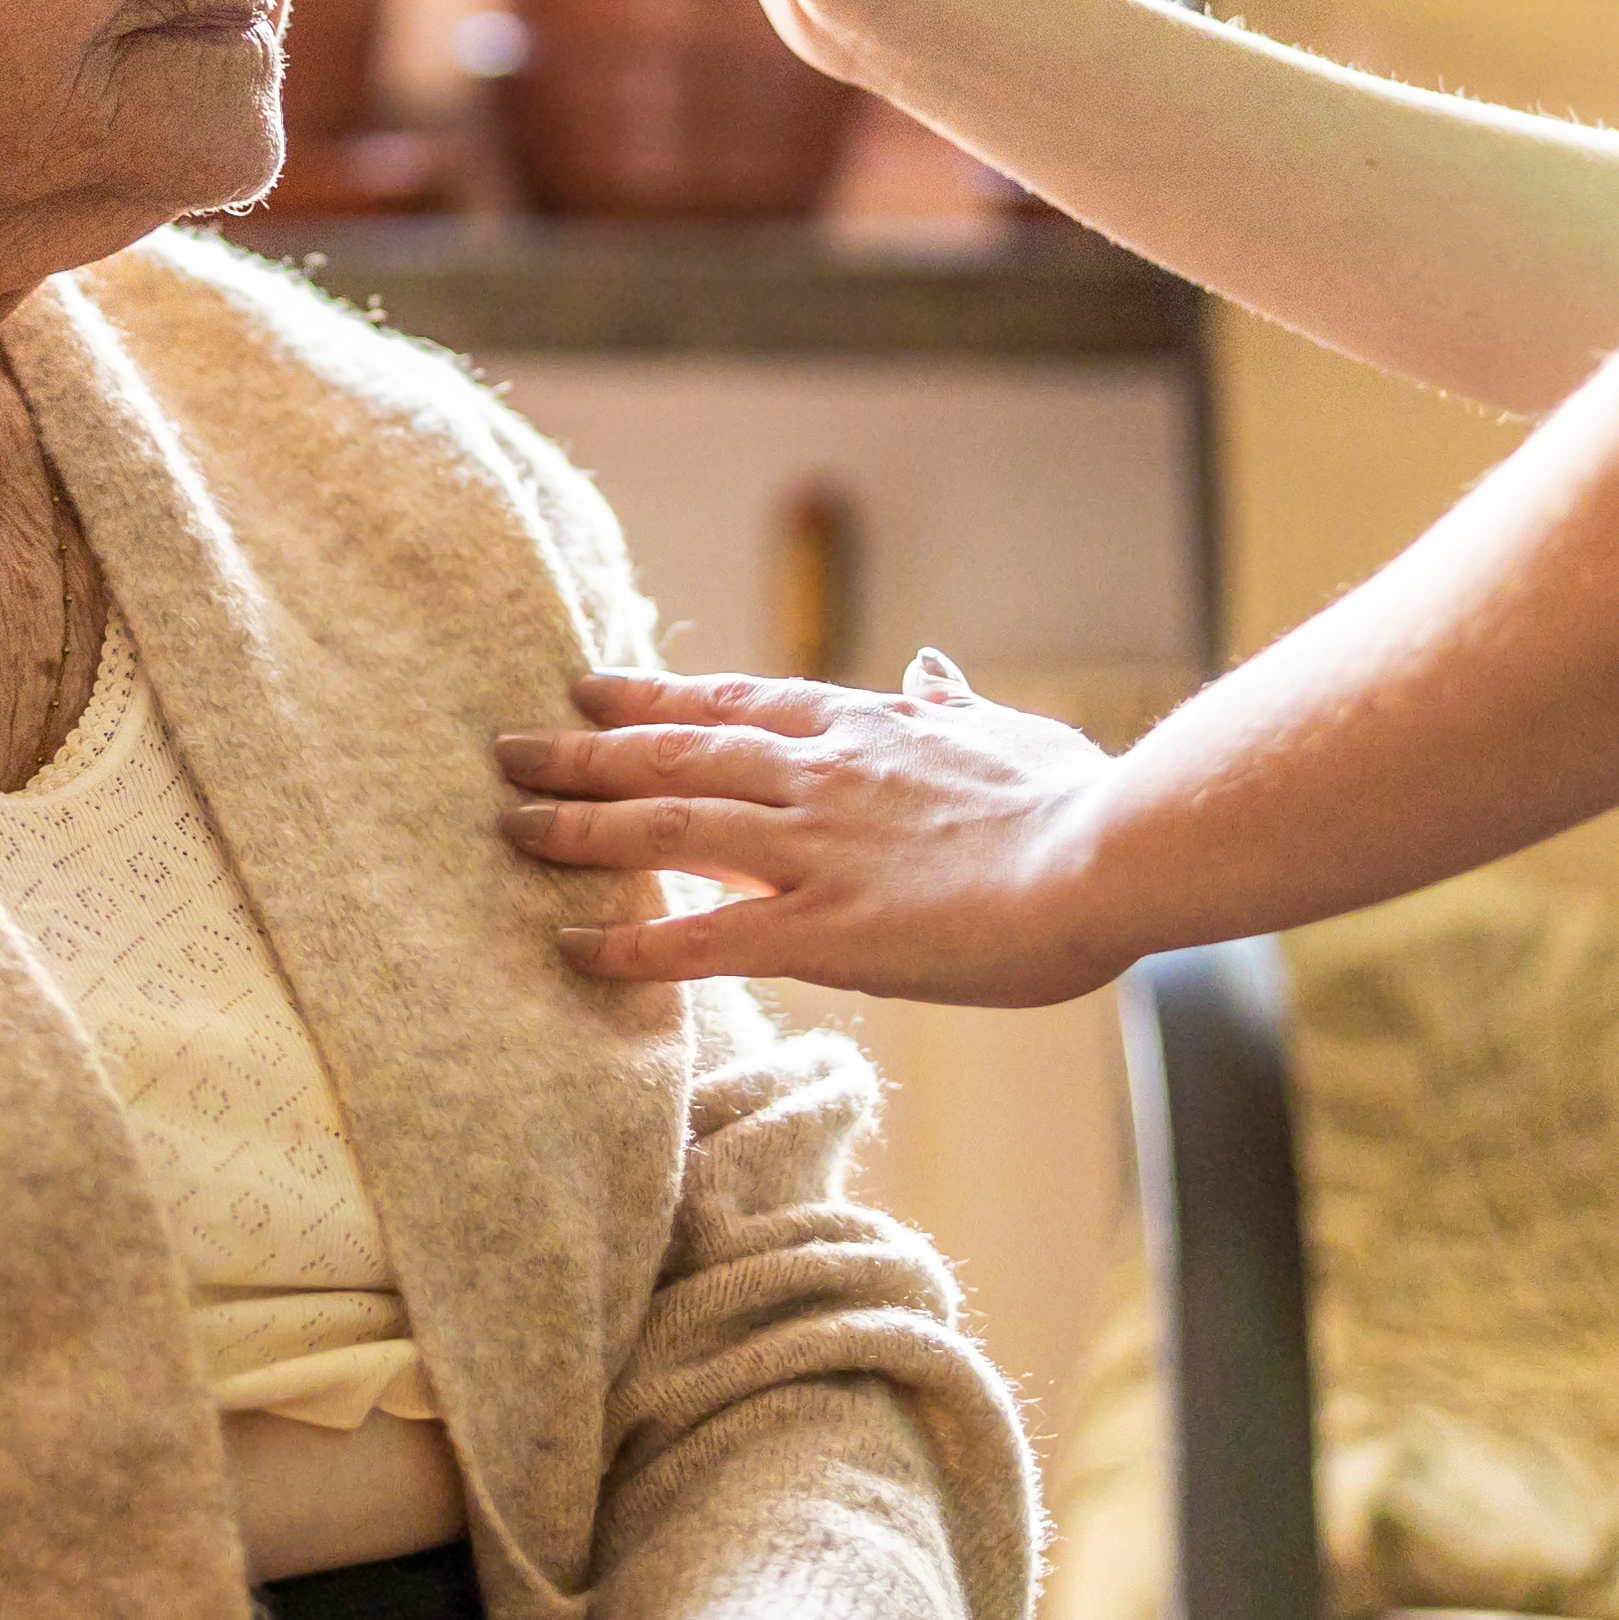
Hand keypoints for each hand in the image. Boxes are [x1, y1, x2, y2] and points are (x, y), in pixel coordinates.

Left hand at [498, 655, 1145, 1006]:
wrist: (1109, 856)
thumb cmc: (1078, 801)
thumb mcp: (1012, 732)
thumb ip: (955, 706)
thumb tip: (929, 668)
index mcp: (862, 728)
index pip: (733, 699)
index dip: (655, 694)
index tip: (591, 687)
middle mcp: (818, 775)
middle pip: (673, 754)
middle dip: (584, 753)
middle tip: (509, 749)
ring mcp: (813, 849)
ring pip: (666, 830)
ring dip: (581, 830)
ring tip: (510, 829)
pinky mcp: (824, 928)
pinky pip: (704, 940)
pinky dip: (633, 947)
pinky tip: (575, 951)